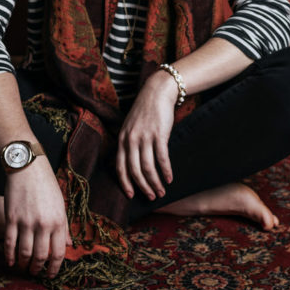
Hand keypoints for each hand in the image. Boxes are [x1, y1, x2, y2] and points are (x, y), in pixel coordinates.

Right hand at [3, 156, 71, 277]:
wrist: (28, 167)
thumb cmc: (46, 185)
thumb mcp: (60, 204)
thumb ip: (64, 226)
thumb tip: (69, 245)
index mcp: (58, 221)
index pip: (58, 252)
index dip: (54, 267)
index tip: (51, 274)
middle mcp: (43, 224)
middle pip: (41, 256)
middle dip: (38, 268)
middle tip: (35, 272)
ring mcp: (26, 222)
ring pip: (25, 252)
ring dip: (24, 264)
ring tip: (23, 268)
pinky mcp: (11, 218)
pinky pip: (10, 242)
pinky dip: (9, 255)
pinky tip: (10, 261)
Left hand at [116, 71, 176, 200]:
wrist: (157, 92)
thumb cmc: (144, 110)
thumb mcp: (130, 126)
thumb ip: (128, 143)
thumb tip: (130, 164)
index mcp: (122, 139)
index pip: (120, 167)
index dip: (125, 183)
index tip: (130, 195)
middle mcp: (131, 140)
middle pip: (134, 171)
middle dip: (142, 187)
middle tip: (150, 197)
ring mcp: (144, 137)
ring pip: (148, 168)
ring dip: (155, 183)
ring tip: (161, 191)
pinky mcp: (159, 135)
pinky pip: (162, 158)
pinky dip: (166, 171)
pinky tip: (170, 178)